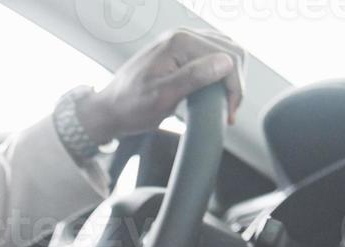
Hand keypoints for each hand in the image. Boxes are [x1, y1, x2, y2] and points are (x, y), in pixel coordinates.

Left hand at [75, 28, 245, 144]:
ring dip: (230, 76)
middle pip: (231, 50)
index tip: (229, 114)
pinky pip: (211, 55)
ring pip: (224, 51)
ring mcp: (181, 41)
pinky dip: (219, 73)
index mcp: (180, 42)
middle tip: (229, 110)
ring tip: (223, 103)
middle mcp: (182, 35)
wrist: (109, 109)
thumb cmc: (130, 106)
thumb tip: (225, 63)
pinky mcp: (179, 51)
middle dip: (235, 81)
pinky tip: (214, 92)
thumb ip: (193, 77)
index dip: (234, 87)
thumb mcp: (162, 97)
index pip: (228, 57)